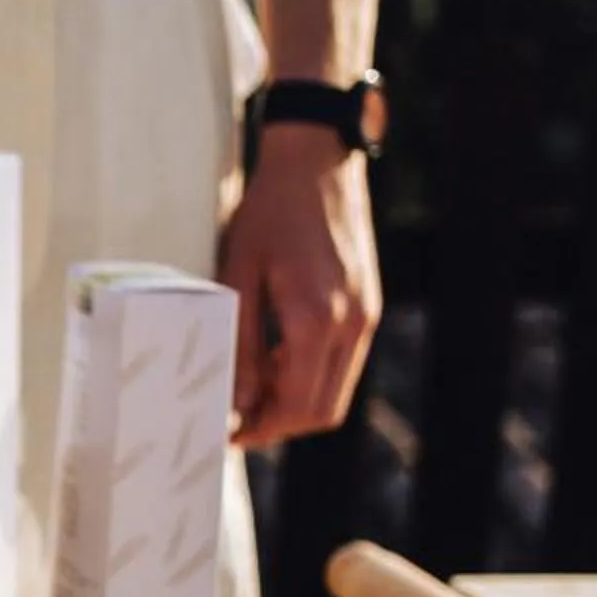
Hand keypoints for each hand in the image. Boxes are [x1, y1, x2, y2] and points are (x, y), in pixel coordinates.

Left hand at [222, 124, 381, 447]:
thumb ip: (240, 343)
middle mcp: (351, 324)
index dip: (262, 430)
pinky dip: (310, 375)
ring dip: (294, 402)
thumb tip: (238, 402)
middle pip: (322, 411)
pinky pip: (342, 363)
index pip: (297, 407)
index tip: (227, 433)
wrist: (318, 163)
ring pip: (335, 392)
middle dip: (278, 425)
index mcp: (316, 320)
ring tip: (250, 389)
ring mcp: (366, 316)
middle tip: (235, 420)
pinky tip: (275, 358)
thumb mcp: (238, 276)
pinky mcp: (369, 306)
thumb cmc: (268, 213)